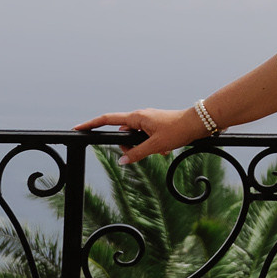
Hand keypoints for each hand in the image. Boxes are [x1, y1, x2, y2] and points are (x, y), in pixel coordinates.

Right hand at [78, 107, 210, 168]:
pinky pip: (146, 139)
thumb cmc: (177, 131)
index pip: (108, 119)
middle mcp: (140, 116)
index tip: (78, 128)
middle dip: (128, 147)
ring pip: (135, 138)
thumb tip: (122, 160)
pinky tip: (165, 151)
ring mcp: (148, 120)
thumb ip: (136, 153)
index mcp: (136, 117)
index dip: (91, 124)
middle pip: (122, 134)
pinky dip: (152, 147)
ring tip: (160, 151)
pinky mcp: (156, 126)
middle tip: (143, 153)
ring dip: (143, 148)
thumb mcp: (155, 146)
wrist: (198, 123)